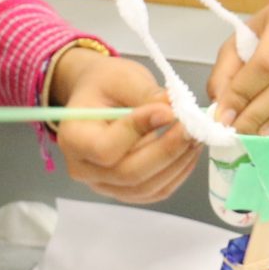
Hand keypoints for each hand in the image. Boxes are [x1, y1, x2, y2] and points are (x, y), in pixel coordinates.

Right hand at [51, 43, 197, 203]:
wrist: (100, 96)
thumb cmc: (106, 84)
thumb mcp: (122, 78)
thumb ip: (145, 95)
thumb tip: (171, 112)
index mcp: (73, 138)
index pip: (106, 148)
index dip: (138, 132)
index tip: (167, 111)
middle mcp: (84, 169)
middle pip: (129, 174)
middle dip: (166, 151)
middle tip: (191, 127)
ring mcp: (105, 185)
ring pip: (147, 187)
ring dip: (177, 163)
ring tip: (195, 135)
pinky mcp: (126, 191)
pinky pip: (156, 191)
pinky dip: (178, 172)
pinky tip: (188, 149)